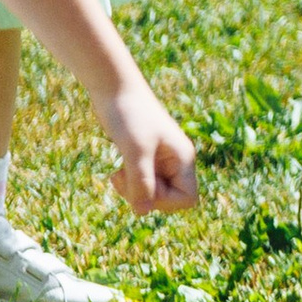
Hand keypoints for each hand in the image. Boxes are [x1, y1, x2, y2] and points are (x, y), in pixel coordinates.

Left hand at [102, 81, 198, 213]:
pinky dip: (128, 183)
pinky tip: (118, 170)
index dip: (164, 201)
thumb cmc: (129, 115)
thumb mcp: (135, 150)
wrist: (115, 89)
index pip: (187, 199)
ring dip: (133, 191)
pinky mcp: (146, 158)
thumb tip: (142, 212)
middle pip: (169, 200)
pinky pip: (142, 184)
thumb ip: (141, 182)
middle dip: (144, 196)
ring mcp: (161, 161)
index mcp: (183, 158)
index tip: (143, 185)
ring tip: (119, 173)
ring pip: (153, 194)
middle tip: (125, 177)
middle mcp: (176, 162)